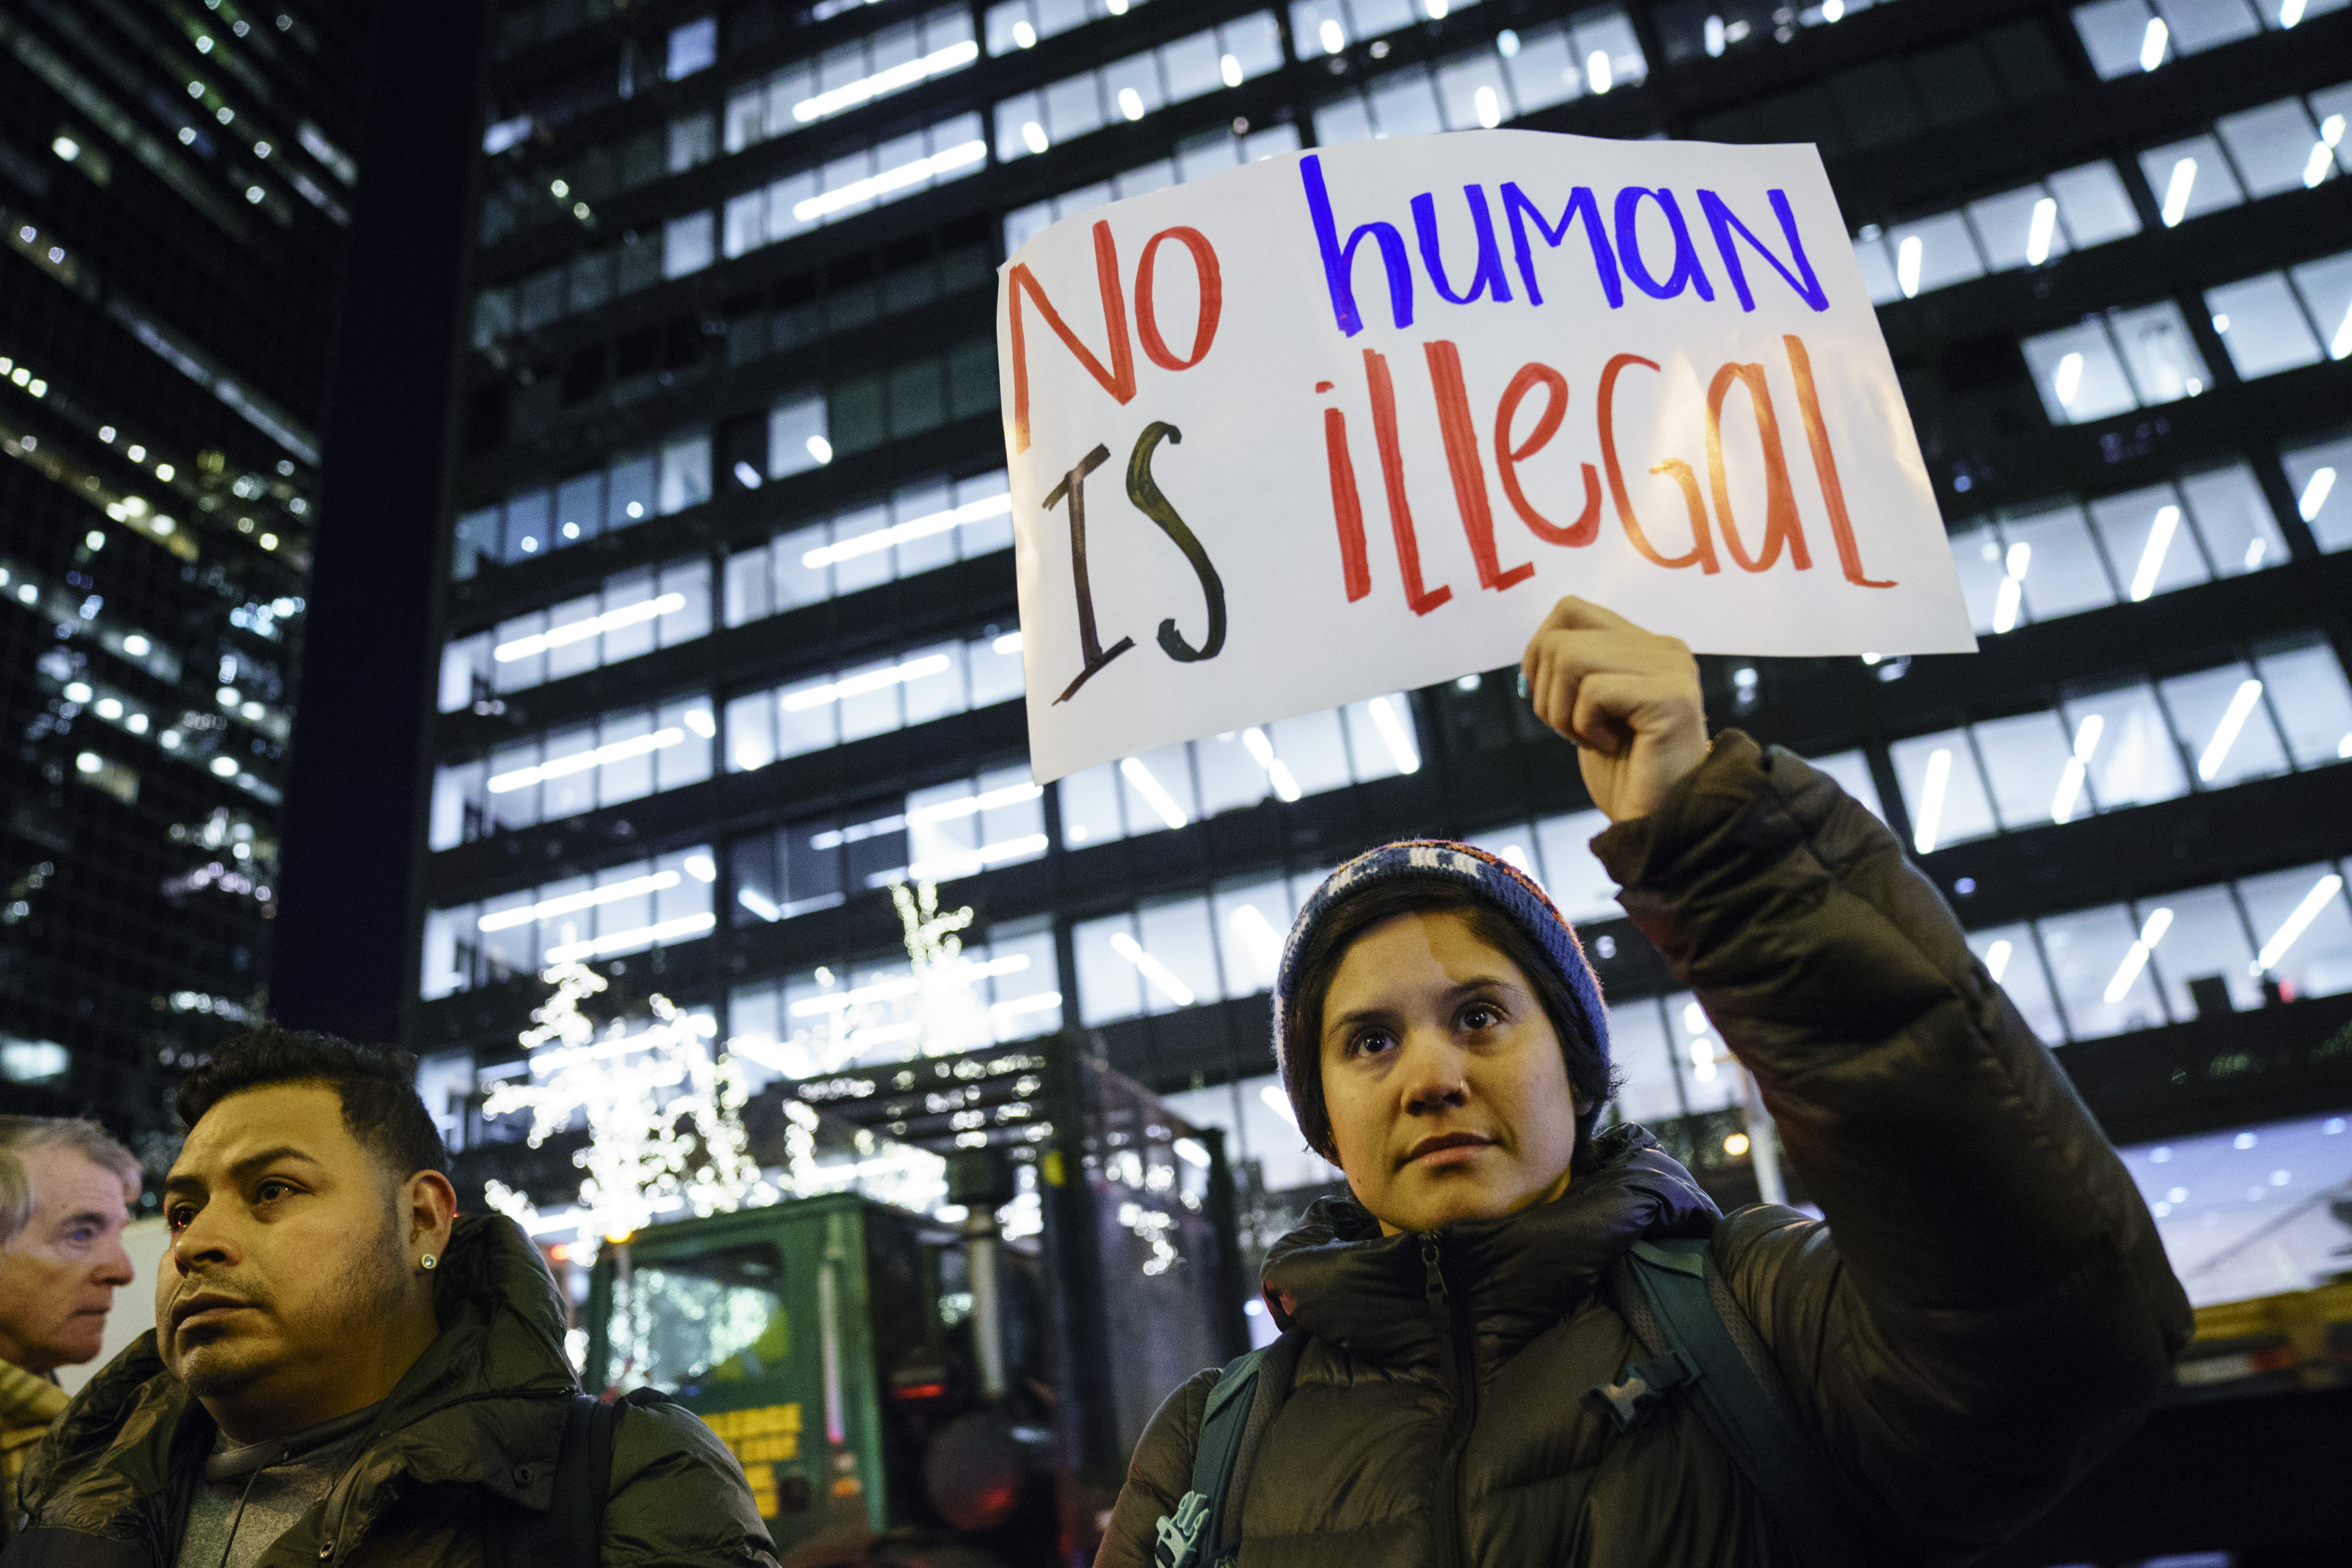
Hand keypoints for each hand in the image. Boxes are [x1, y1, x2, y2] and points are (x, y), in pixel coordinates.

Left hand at [1520, 597, 1709, 822]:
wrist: (1655, 823)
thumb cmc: (1622, 771)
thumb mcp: (1589, 708)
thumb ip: (1575, 668)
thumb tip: (1537, 650)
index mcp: (1646, 644)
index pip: (1570, 610)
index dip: (1538, 649)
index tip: (1541, 695)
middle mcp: (1665, 648)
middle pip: (1562, 637)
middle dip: (1546, 692)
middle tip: (1572, 730)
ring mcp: (1672, 670)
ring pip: (1570, 658)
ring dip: (1562, 710)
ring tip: (1592, 738)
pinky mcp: (1671, 698)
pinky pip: (1594, 691)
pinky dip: (1585, 726)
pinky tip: (1612, 746)